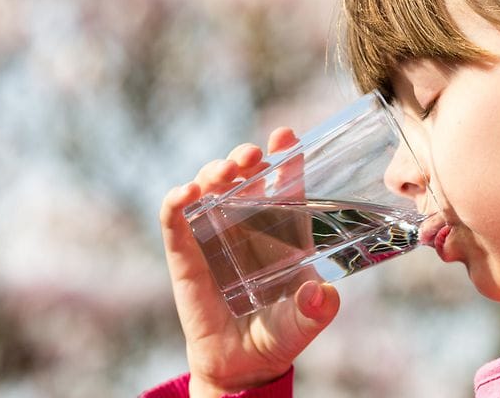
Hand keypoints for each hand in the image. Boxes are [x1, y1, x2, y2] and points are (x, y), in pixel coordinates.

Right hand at [159, 128, 340, 397]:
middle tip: (251, 154)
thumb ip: (315, 310)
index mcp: (282, 229)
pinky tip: (185, 193)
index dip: (285, 155)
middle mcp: (247, 224)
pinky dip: (176, 201)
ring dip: (214, 171)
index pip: (284, 182)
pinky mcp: (184, 252)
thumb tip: (323, 296)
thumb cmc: (279, 333)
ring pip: (209, 186)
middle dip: (245, 157)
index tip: (285, 134)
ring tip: (224, 173)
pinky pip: (175, 219)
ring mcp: (213, 234)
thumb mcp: (303, 322)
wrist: (241, 364)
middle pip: (244, 175)